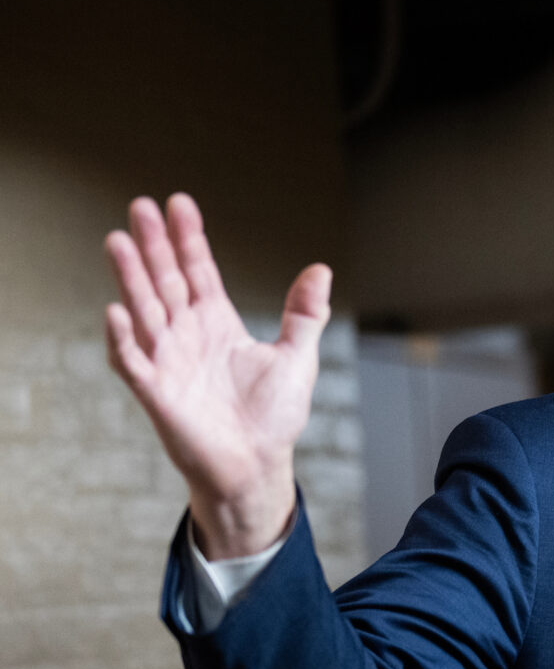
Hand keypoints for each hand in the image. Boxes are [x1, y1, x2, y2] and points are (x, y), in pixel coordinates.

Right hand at [104, 194, 329, 557]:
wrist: (258, 466)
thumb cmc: (273, 416)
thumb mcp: (297, 357)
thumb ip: (305, 314)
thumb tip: (321, 269)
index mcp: (218, 324)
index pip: (199, 271)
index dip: (189, 239)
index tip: (180, 202)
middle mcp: (188, 336)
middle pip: (166, 281)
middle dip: (154, 245)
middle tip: (141, 205)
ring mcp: (169, 362)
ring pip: (144, 311)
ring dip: (130, 278)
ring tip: (119, 241)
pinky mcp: (157, 393)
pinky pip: (133, 362)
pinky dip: (123, 339)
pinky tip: (117, 311)